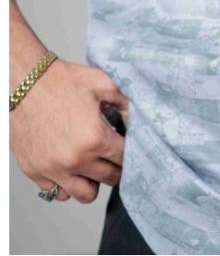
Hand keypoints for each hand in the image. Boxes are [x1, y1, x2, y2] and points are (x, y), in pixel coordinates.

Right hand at [9, 59, 129, 202]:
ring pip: (85, 194)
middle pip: (110, 178)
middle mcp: (75, 159)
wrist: (24, 83)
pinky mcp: (36, 172)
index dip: (132, 151)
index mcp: (95, 138)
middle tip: (114, 155)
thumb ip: (125, 103)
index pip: (125, 158)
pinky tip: (72, 167)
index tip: (129, 146)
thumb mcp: (103, 83)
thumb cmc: (61, 81)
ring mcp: (54, 169)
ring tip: (95, 165)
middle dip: (117, 167)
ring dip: (94, 182)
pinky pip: (58, 193)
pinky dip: (68, 184)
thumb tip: (138, 118)